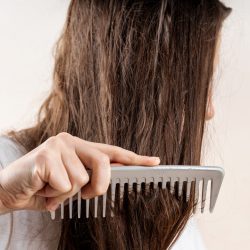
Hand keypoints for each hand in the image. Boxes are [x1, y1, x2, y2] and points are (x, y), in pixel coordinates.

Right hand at [0, 132, 159, 212]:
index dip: (135, 158)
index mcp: (80, 147)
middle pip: (104, 162)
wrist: (9, 189)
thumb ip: (89, 177)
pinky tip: (41, 188)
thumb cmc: (43, 187)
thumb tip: (109, 178)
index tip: (155, 162)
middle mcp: (71, 141)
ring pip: (81, 180)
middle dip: (98, 186)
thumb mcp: (71, 182)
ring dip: (66, 194)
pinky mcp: (45, 155)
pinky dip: (54, 196)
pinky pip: (65, 185)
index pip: (112, 151)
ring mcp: (58, 146)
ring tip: (51, 189)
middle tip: (84, 195)